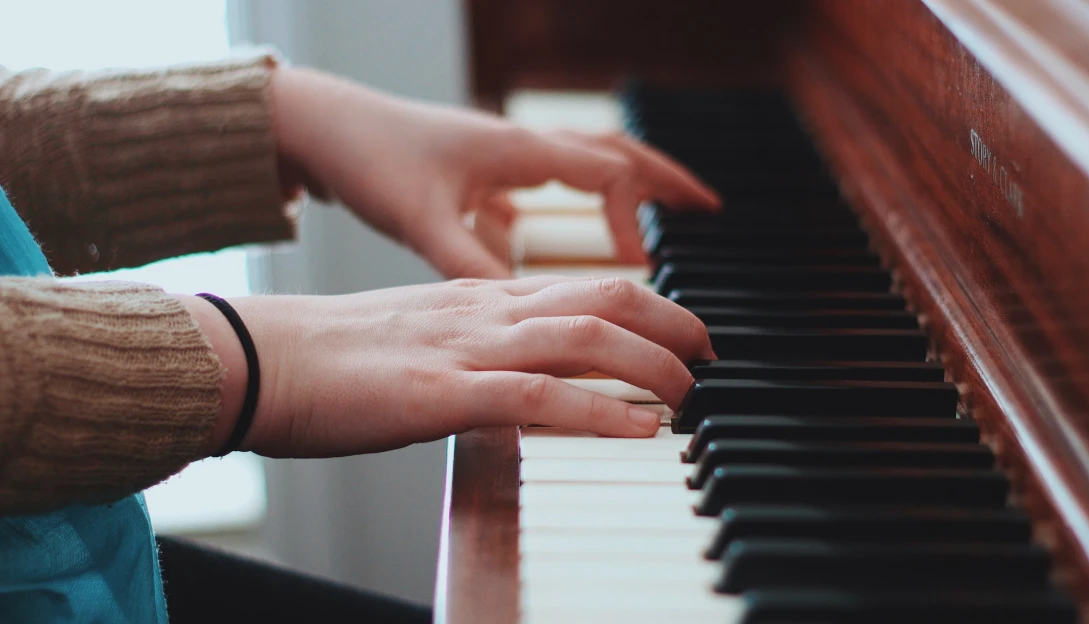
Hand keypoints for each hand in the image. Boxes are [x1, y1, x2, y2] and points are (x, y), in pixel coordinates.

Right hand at [185, 276, 713, 456]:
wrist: (261, 356)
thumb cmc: (333, 355)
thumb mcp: (422, 337)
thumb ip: (477, 345)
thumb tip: (524, 376)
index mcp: (480, 296)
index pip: (586, 284)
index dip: (651, 303)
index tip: (684, 331)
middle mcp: (485, 311)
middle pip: (605, 296)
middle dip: (673, 321)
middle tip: (710, 355)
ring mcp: (467, 349)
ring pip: (586, 338)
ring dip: (653, 364)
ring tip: (690, 393)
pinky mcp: (442, 394)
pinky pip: (538, 396)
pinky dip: (599, 412)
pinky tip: (639, 430)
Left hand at [270, 67, 719, 278]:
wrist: (322, 126)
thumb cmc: (369, 159)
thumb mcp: (421, 221)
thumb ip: (471, 264)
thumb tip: (520, 309)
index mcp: (519, 151)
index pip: (607, 175)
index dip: (635, 220)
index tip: (644, 266)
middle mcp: (520, 147)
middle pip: (614, 154)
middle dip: (665, 180)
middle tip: (709, 208)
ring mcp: (502, 156)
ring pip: (585, 162)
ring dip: (627, 186)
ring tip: (659, 215)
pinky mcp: (480, 171)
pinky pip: (546, 180)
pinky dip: (572, 200)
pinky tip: (560, 230)